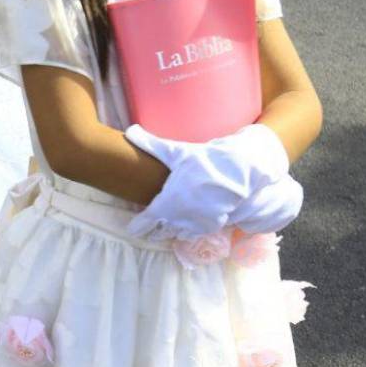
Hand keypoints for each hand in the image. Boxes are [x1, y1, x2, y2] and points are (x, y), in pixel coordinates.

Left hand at [125, 123, 289, 240]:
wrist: (236, 173)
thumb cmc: (203, 162)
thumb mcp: (175, 152)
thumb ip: (150, 144)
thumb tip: (130, 131)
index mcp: (166, 202)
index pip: (145, 222)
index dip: (137, 227)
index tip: (131, 230)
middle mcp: (179, 217)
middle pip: (159, 232)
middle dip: (152, 231)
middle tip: (146, 231)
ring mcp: (195, 223)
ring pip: (176, 234)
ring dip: (169, 231)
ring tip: (164, 228)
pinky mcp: (210, 226)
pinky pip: (193, 234)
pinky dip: (187, 232)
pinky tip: (184, 227)